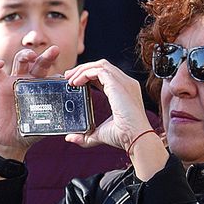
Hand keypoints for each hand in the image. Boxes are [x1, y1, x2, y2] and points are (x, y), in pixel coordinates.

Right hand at [0, 44, 65, 163]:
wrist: (11, 140)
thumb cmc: (30, 131)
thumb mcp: (46, 124)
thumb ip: (57, 120)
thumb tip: (75, 125)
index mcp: (43, 88)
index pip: (53, 76)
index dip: (60, 74)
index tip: (67, 76)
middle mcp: (30, 81)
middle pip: (39, 63)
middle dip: (47, 56)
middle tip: (55, 51)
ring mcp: (15, 81)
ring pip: (20, 61)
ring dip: (26, 55)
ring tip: (31, 55)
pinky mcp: (1, 86)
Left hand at [62, 60, 167, 177]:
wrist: (135, 138)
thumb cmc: (124, 136)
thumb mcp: (100, 134)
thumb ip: (86, 136)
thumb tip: (71, 138)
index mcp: (124, 92)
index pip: (105, 76)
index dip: (89, 75)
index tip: (74, 82)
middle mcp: (126, 83)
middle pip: (102, 66)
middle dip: (83, 69)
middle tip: (68, 76)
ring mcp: (123, 82)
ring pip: (100, 65)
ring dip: (82, 69)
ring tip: (70, 78)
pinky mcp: (117, 84)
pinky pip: (98, 70)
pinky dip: (85, 73)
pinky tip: (76, 82)